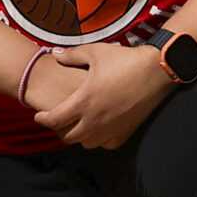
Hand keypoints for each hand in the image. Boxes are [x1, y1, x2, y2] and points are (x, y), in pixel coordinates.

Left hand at [36, 42, 172, 148]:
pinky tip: (100, 129)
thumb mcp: (95, 52)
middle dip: (60, 129)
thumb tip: (55, 55)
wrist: (156, 69)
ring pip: (87, 143)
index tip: (39, 115)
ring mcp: (111, 128)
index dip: (43, 119)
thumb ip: (72, 55)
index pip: (54, 120)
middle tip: (59, 120)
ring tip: (79, 125)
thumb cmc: (124, 59)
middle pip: (68, 136)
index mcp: (83, 101)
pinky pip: (106, 144)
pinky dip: (100, 140)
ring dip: (79, 136)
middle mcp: (94, 120)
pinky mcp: (126, 131)